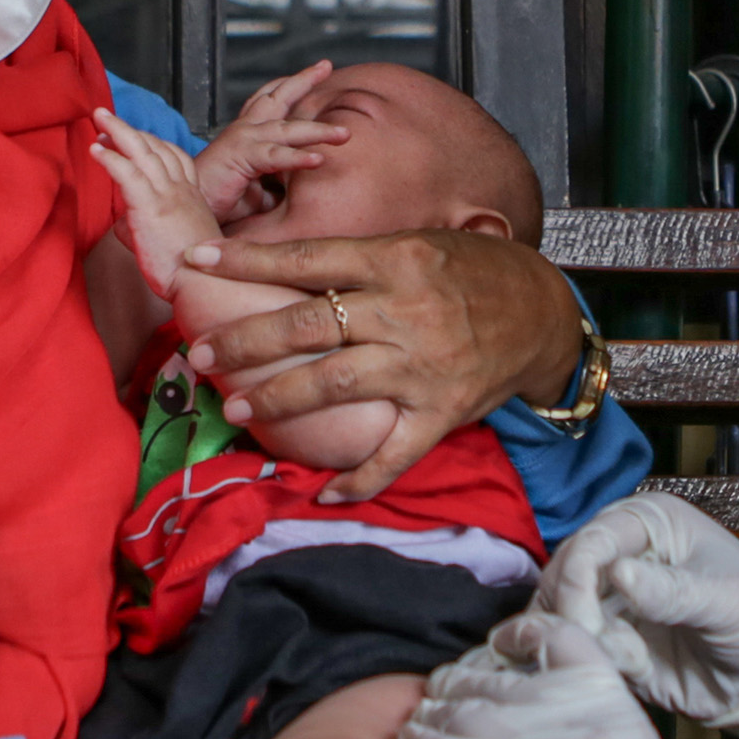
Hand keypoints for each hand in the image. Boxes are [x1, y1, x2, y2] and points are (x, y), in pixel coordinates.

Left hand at [90, 111, 224, 300]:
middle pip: (155, 147)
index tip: (129, 136)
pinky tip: (95, 149)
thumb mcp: (170, 245)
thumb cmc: (193, 276)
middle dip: (129, 128)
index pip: (173, 157)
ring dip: (117, 131)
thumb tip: (120, 227)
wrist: (209, 287)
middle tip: (105, 116)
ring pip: (141, 152)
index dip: (150, 142)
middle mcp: (182, 190)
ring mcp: (168, 197)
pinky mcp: (151, 209)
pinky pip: (128, 174)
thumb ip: (143, 231)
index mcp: (191, 197)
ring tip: (98, 117)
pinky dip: (111, 158)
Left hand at [183, 227, 584, 502]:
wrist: (544, 313)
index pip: (306, 258)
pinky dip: (359, 478)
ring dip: (279, 399)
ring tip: (236, 409)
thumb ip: (358, 260)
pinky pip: (394, 452)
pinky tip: (323, 494)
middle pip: (308, 325)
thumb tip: (282, 271)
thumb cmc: (472, 272)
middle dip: (245, 341)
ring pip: (335, 385)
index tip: (195, 266)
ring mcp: (422, 365)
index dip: (246, 263)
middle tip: (199, 354)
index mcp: (395, 260)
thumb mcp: (418, 243)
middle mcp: (404, 311)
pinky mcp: (442, 411)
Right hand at [192, 61, 349, 220]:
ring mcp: (242, 140)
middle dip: (303, 81)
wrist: (187, 210)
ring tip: (344, 134)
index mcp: (247, 133)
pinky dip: (298, 157)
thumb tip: (298, 192)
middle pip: (278, 98)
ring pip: (287, 129)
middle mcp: (245, 130)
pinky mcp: (240, 157)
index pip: (270, 100)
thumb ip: (277, 186)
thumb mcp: (256, 191)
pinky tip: (319, 158)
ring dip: (318, 130)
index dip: (291, 85)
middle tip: (326, 65)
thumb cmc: (217, 199)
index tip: (316, 72)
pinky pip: (275, 156)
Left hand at [398, 615, 690, 738]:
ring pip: (459, 705)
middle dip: (466, 684)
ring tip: (429, 726)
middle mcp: (576, 721)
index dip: (524, 636)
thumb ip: (586, 733)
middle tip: (448, 698)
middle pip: (499, 675)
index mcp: (618, 713)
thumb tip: (529, 710)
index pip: (565, 638)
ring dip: (436, 714)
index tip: (501, 646)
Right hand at [540, 491, 738, 733]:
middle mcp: (620, 553)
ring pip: (560, 614)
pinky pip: (578, 649)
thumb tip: (619, 573)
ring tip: (624, 660)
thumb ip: (674, 590)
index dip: (577, 579)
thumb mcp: (728, 600)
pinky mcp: (607, 637)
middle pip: (562, 575)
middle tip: (597, 648)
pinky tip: (630, 670)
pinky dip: (594, 662)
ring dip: (581, 641)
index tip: (586, 622)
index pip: (591, 541)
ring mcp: (609, 597)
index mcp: (650, 523)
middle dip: (573, 615)